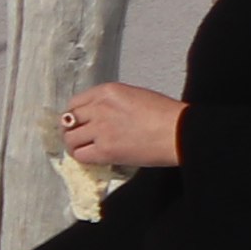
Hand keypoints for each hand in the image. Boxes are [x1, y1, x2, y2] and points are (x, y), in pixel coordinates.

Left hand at [56, 80, 187, 171]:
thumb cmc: (167, 115)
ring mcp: (101, 129)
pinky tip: (92, 157)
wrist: (181, 132)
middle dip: (71, 130)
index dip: (74, 115)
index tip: (78, 123)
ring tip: (85, 149)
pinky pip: (80, 155)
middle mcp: (100, 108)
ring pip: (70, 139)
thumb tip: (97, 114)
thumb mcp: (135, 96)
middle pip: (68, 121)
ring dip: (75, 145)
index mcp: (108, 91)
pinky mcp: (105, 150)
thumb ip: (111, 102)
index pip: (74, 103)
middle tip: (79, 137)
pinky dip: (83, 158)